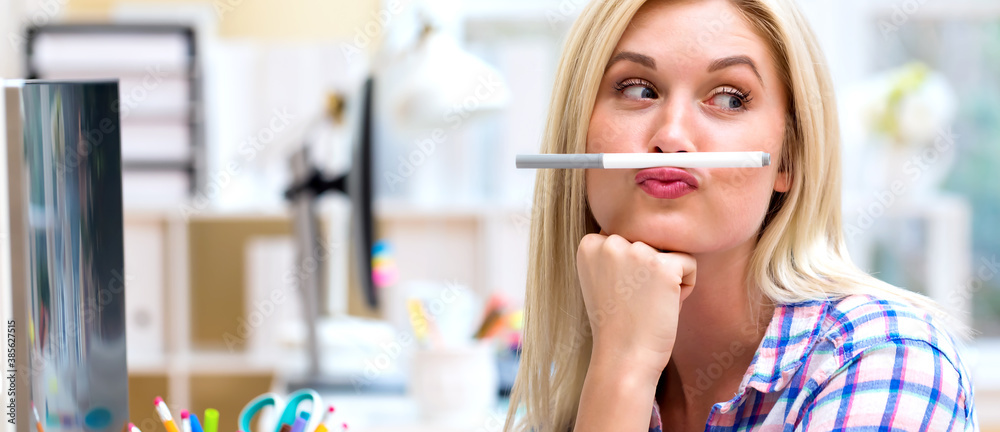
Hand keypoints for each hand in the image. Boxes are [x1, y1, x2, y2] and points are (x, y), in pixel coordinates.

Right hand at [576, 229, 695, 380]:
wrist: (623, 357)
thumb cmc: (618, 323)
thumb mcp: (603, 278)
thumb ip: (615, 252)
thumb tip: (647, 228)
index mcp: (589, 243)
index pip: (629, 238)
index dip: (631, 269)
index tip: (619, 294)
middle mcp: (609, 242)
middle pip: (650, 242)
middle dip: (651, 270)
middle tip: (636, 301)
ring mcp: (635, 252)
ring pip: (670, 252)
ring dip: (668, 279)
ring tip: (649, 304)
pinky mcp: (662, 265)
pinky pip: (689, 263)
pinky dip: (685, 288)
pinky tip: (665, 306)